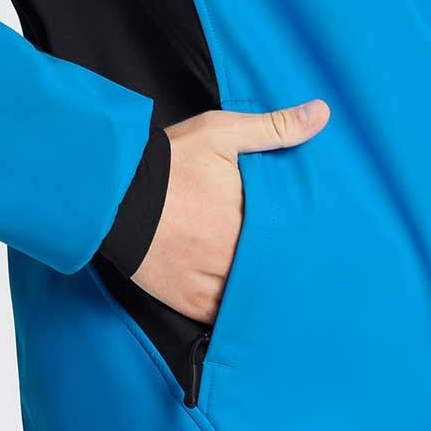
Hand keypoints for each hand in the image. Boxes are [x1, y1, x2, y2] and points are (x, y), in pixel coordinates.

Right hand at [131, 100, 329, 320]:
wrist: (109, 196)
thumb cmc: (167, 162)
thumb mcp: (221, 133)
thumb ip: (274, 127)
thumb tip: (322, 113)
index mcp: (251, 218)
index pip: (295, 237)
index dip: (306, 237)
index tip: (319, 235)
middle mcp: (235, 257)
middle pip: (277, 269)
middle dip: (288, 264)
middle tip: (303, 261)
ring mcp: (212, 284)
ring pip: (255, 297)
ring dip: (265, 290)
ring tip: (281, 285)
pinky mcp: (190, 302)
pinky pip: (225, 318)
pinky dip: (238, 312)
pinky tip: (249, 303)